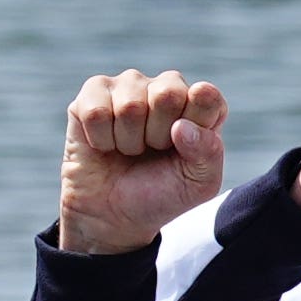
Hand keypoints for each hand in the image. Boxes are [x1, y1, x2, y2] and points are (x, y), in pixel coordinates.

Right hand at [57, 67, 230, 255]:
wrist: (114, 214)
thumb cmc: (162, 193)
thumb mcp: (199, 184)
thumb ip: (208, 153)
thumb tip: (181, 126)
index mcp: (200, 105)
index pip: (207, 96)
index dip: (196, 123)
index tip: (185, 147)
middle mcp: (166, 88)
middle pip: (168, 94)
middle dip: (158, 135)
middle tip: (153, 150)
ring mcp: (128, 86)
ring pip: (129, 106)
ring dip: (129, 141)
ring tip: (129, 150)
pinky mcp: (93, 92)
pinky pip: (96, 111)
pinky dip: (101, 140)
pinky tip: (105, 144)